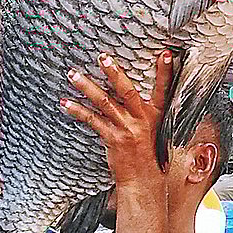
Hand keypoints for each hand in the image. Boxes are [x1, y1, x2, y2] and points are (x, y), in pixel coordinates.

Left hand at [62, 52, 173, 187]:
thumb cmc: (147, 151)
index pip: (163, 89)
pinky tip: (66, 103)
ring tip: (73, 74)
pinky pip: (92, 120)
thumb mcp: (154, 127)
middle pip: (127, 91)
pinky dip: (78, 110)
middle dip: (114, 72)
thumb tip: (132, 89)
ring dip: (87, 86)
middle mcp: (142, 118)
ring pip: (105, 102)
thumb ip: (145, 108)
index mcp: (156, 113)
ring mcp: (127, 128)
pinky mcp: (113, 138)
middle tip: (103, 57)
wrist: (142, 178)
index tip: (166, 54)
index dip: (165, 72)